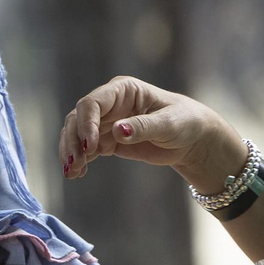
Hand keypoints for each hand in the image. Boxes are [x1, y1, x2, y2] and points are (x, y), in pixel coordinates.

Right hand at [60, 76, 246, 189]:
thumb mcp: (169, 123)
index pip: (92, 103)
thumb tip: (118, 131)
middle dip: (73, 141)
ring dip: (71, 152)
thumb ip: (143, 127)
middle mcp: (109, 104)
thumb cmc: (185, 122)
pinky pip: (85, 149)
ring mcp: (105, 122)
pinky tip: (77, 174)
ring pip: (76, 134)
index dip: (86, 124)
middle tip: (74, 164)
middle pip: (77, 118)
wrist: (192, 139)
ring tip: (72, 173)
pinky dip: (79, 161)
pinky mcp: (106, 140)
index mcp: (122, 90)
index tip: (90, 147)